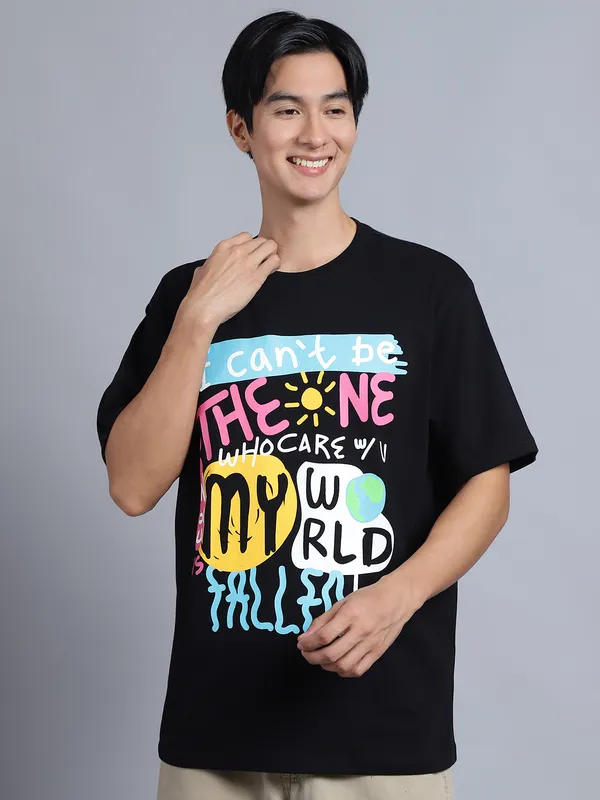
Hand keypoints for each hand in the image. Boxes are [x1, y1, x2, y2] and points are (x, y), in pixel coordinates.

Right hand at [181, 232, 279, 332]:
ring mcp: (248, 263)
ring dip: (271, 255)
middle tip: (263, 261)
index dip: (251, 245)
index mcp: (224, 247)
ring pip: (271, 247)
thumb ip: (211, 264)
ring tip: (268, 266)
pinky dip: (275, 265)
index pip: (246, 236)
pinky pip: (274, 262)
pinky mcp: (257, 276)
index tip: (251, 254)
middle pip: (261, 240)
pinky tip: (269, 273)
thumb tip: (210, 266)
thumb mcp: (202, 270)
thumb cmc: (202, 293)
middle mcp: (237, 251)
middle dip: (264, 250)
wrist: (204, 306)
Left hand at [296, 573, 420, 677]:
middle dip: (313, 657)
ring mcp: (370, 644)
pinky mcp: (377, 653)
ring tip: (320, 659)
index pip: (324, 635)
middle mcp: (361, 631)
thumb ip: (324, 619)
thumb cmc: (368, 597)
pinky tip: (337, 664)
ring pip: (344, 665)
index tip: (301, 643)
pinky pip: (358, 670)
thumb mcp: (343, 602)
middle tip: (306, 653)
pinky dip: (343, 671)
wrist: (396, 600)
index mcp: (351, 614)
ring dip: (326, 666)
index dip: (308, 643)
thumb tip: (306, 637)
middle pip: (332, 654)